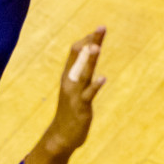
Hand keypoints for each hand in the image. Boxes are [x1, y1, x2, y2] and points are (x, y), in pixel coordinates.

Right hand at [49, 27, 105, 150]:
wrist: (60, 136)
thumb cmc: (69, 110)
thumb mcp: (74, 88)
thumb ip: (80, 72)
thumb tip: (89, 55)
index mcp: (68, 75)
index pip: (76, 51)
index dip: (87, 39)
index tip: (98, 30)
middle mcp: (70, 81)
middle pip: (81, 57)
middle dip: (91, 41)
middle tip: (101, 27)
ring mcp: (75, 94)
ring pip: (84, 73)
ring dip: (91, 59)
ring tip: (98, 46)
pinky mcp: (81, 107)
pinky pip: (88, 95)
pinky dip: (95, 86)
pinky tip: (103, 79)